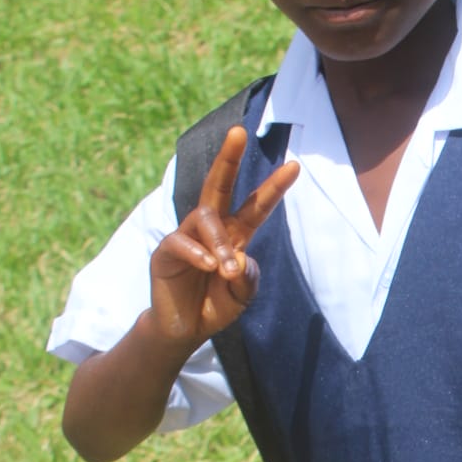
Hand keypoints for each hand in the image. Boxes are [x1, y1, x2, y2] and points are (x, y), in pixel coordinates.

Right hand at [149, 127, 298, 347]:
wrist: (185, 329)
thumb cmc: (216, 306)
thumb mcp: (242, 295)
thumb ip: (248, 279)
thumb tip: (239, 258)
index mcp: (236, 235)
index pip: (257, 206)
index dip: (274, 187)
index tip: (295, 166)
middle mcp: (211, 229)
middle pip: (218, 185)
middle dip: (229, 158)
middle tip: (238, 131)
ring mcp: (187, 236)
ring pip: (205, 219)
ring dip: (219, 243)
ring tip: (224, 270)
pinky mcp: (166, 251)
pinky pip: (180, 241)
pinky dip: (197, 253)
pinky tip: (208, 267)